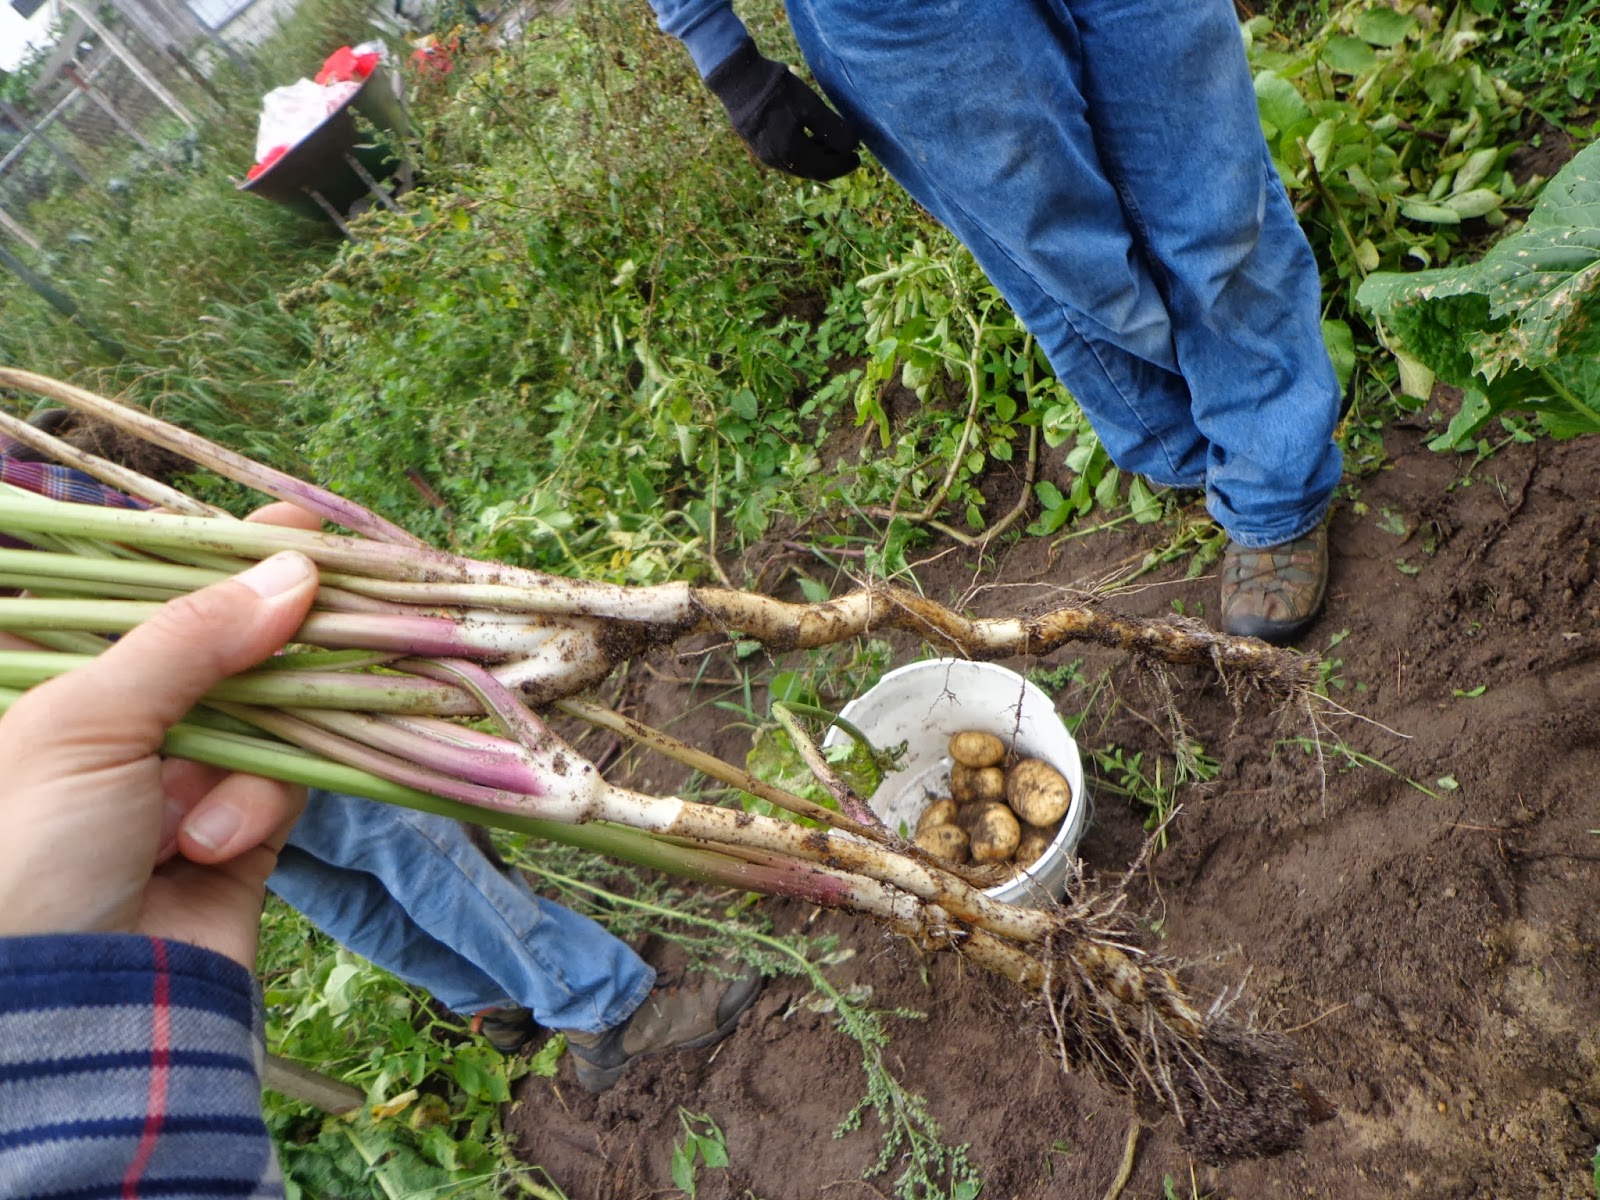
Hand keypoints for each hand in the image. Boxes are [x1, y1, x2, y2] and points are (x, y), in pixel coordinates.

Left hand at [0, 546, 318, 967]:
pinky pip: (282, 785)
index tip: (295, 524)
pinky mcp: (237, 835)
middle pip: (221, 649)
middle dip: (270, 638)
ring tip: (194, 819)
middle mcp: (120, 726)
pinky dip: (254, 809)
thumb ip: (192, 636)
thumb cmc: (29, 854)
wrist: (65, 1014)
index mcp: (54, 685)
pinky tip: (207, 849)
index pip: (143, 593)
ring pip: (268, 716)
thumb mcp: (88, 725)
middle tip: (339, 602)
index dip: (215, 554)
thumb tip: (292, 568)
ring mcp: (179, 780)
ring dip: (245, 756)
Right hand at [705, 38, 859, 180]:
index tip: (857, 155)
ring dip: (817, 157)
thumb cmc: (777, 90)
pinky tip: (809, 139)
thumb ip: (833, 128)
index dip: (843, 164)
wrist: (739, 78)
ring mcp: (765, 155)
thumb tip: (852, 145)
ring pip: (799, 165)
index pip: (824, 168)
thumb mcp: (811, 105)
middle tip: (848, 152)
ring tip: (830, 143)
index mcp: (791, 153)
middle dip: (832, 162)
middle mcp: (777, 160)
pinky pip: (786, 158)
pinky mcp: (758, 146)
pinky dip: (803, 152)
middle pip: (812, 170)